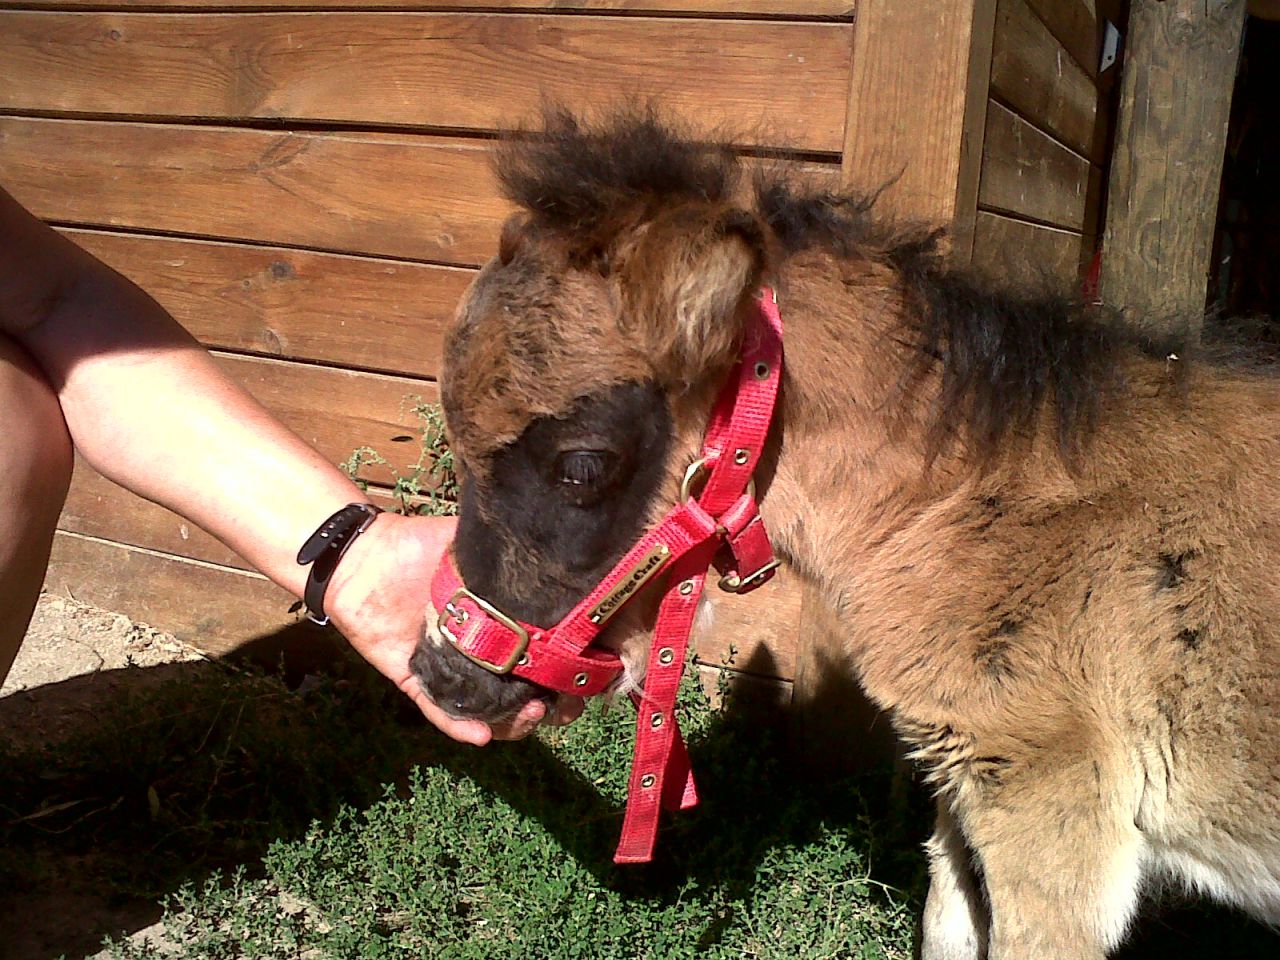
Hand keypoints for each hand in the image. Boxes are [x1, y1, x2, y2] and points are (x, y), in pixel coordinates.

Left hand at [322, 511, 582, 743]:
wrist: (362, 555)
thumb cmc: (416, 544)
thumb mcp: (470, 545)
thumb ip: (504, 551)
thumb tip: (555, 546)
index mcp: (497, 623)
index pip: (538, 656)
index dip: (564, 671)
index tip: (587, 676)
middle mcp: (479, 652)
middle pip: (520, 691)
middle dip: (546, 705)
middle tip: (561, 704)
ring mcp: (449, 670)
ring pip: (487, 711)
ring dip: (511, 723)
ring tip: (529, 715)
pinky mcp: (416, 681)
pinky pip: (440, 711)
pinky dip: (461, 726)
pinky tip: (483, 736)